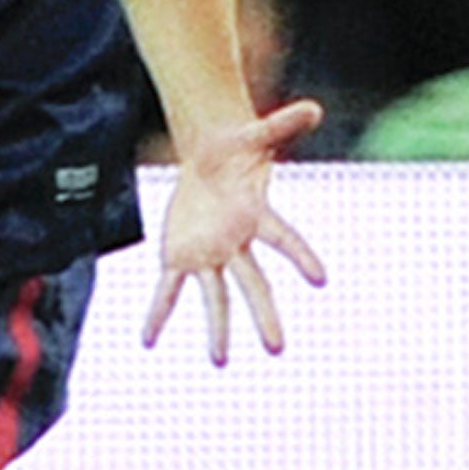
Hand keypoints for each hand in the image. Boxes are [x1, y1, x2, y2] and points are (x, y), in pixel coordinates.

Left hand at [142, 98, 326, 364]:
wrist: (210, 160)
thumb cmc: (238, 151)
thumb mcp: (255, 134)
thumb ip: (282, 124)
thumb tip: (315, 108)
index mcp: (257, 217)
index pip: (282, 238)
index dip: (301, 256)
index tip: (322, 279)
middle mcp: (236, 244)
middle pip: (253, 284)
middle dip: (264, 315)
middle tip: (276, 348)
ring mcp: (209, 254)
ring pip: (214, 296)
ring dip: (215, 329)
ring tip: (218, 361)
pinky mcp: (180, 255)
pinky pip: (168, 288)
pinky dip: (157, 312)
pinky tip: (147, 338)